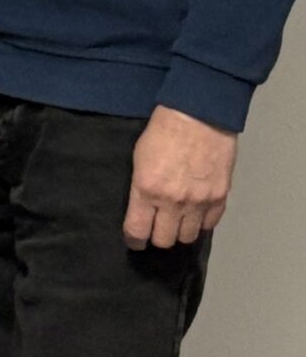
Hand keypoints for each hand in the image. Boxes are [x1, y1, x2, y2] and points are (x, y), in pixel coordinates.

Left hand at [124, 106, 236, 249]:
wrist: (199, 115)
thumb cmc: (163, 131)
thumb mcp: (138, 158)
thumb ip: (141, 188)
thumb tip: (142, 209)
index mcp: (147, 190)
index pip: (138, 231)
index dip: (135, 240)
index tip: (136, 241)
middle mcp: (173, 201)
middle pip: (165, 240)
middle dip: (158, 237)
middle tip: (158, 228)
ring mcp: (199, 201)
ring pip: (188, 237)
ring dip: (181, 231)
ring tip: (178, 221)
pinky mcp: (220, 197)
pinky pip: (210, 224)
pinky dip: (202, 222)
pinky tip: (196, 213)